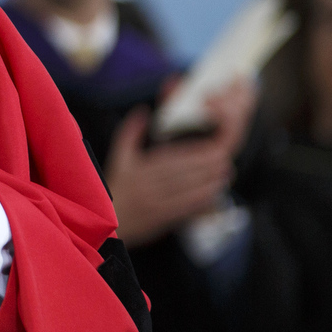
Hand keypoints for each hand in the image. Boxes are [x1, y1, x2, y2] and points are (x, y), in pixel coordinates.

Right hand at [105, 78, 252, 246]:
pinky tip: (214, 193)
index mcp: (140, 169)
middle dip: (207, 164)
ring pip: (188, 190)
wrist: (105, 221)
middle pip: (184, 174)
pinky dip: (202, 201)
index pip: (172, 158)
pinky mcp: (162, 218)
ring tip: (226, 172)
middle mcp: (149, 186)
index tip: (210, 146)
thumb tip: (143, 110)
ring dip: (210, 181)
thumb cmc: (113, 187)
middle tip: (224, 157)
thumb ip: (131, 132)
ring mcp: (157, 203)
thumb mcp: (118, 157)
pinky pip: (186, 208)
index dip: (194, 153)